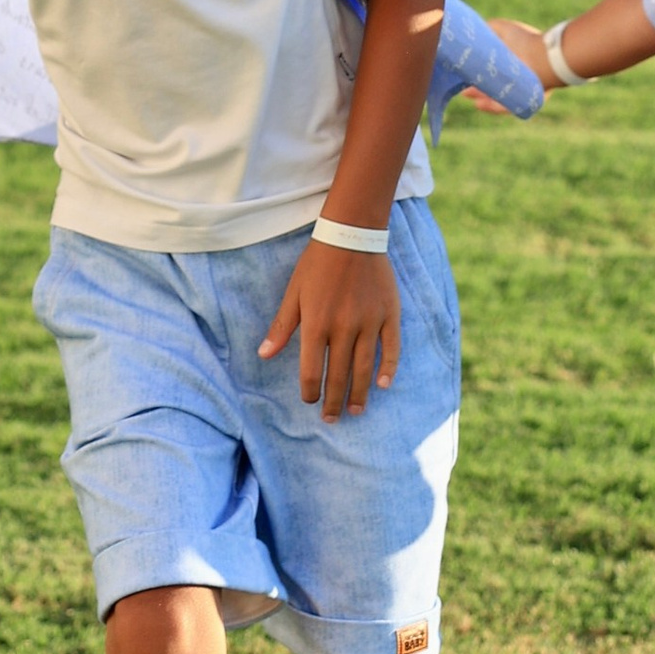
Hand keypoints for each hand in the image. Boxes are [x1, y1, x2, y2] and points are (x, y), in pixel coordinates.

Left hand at [259, 237, 401, 419]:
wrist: (352, 235)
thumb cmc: (317, 264)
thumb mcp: (294, 292)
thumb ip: (282, 326)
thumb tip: (263, 355)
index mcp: (316, 323)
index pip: (311, 370)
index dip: (310, 391)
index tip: (310, 402)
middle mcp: (343, 327)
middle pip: (338, 375)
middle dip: (333, 401)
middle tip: (332, 419)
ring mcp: (369, 322)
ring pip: (364, 367)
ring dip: (358, 392)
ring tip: (355, 411)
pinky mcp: (389, 314)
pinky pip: (391, 348)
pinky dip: (388, 368)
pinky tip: (383, 385)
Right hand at [461, 15, 551, 113]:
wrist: (543, 58)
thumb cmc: (524, 41)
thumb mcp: (502, 28)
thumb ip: (488, 29)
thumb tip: (474, 35)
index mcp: (515, 58)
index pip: (494, 67)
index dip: (479, 71)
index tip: (465, 73)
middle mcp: (520, 73)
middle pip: (495, 83)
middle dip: (478, 87)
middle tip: (463, 88)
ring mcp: (524, 87)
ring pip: (499, 95)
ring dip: (482, 96)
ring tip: (466, 94)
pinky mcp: (526, 100)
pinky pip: (508, 106)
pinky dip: (492, 106)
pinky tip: (478, 104)